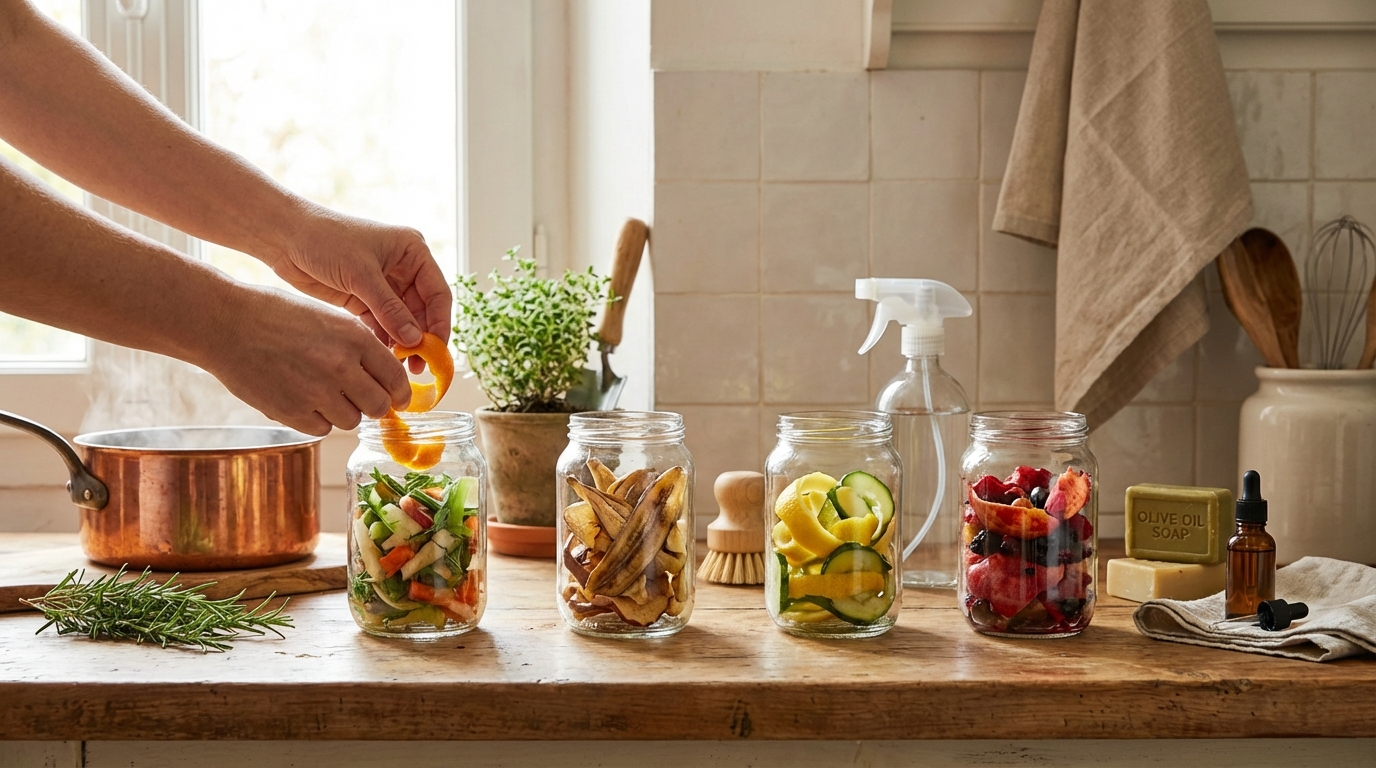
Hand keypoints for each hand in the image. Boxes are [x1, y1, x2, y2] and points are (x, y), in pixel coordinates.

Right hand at [202, 285, 411, 435]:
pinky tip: (303, 398)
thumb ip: (360, 346)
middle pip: (379, 406)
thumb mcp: (330, 318)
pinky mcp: (291, 412)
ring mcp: (316, 392)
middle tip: (363, 399)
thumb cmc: (278, 315)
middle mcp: (340, 366)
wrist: (226, 324)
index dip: (400, 392)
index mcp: (355, 338)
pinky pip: (322, 429)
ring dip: (344, 412)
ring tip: (323, 392)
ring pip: (351, 421)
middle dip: (374, 405)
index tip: (398, 398)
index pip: (396, 378)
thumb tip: (387, 377)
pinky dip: (317, 420)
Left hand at [267, 206, 451, 365]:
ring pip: (404, 320)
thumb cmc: (326, 241)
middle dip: (421, 337)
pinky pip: (383, 323)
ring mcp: (384, 284)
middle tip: (418, 365)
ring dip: (403, 342)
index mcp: (413, 252)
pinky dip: (385, 339)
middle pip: (423, 310)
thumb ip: (390, 309)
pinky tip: (384, 357)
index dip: (440, 323)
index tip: (436, 350)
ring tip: (401, 366)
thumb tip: (416, 340)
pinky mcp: (364, 298)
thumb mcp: (362, 275)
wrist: (285, 237)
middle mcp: (403, 268)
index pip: (438, 293)